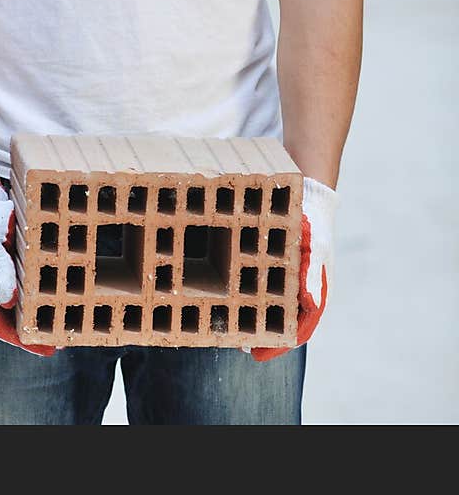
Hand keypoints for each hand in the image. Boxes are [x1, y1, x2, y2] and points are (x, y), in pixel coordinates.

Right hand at [0, 177, 54, 355]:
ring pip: (14, 310)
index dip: (23, 342)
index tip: (46, 349)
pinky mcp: (3, 273)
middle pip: (8, 323)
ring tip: (58, 324)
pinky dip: (33, 302)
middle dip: (32, 333)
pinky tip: (49, 301)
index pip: (0, 328)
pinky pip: (18, 294)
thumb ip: (1, 273)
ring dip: (34, 318)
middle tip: (59, 340)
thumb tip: (9, 302)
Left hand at [252, 175, 336, 360]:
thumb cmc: (315, 222)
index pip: (299, 329)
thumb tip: (310, 304)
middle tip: (240, 346)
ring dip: (259, 319)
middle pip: (285, 323)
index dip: (278, 344)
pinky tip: (238, 298)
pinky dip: (256, 298)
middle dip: (265, 336)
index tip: (257, 355)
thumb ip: (312, 273)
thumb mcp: (315, 245)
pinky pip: (269, 290)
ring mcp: (293, 281)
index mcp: (316, 293)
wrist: (310, 197)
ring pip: (276, 309)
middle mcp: (304, 291)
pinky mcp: (281, 269)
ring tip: (235, 327)